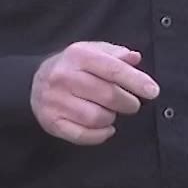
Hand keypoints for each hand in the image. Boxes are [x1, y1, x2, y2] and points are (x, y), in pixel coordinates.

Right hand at [31, 42, 159, 145]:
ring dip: (112, 118)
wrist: (33, 83)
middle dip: (128, 103)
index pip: (113, 69)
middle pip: (108, 96)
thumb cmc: (72, 67)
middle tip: (132, 104)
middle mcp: (63, 77)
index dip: (136, 81)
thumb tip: (135, 58)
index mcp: (77, 55)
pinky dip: (101, 135)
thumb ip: (115, 54)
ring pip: (97, 118)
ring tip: (111, 112)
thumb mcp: (92, 52)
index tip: (153, 91)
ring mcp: (55, 101)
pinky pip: (84, 135)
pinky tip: (106, 128)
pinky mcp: (51, 122)